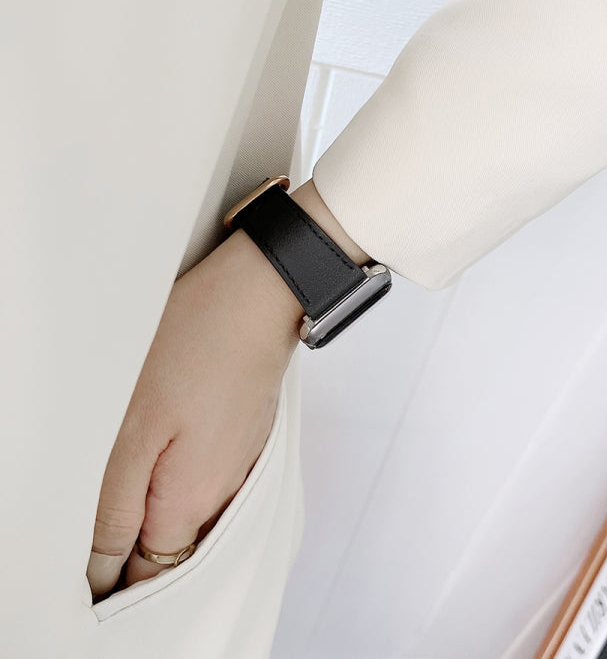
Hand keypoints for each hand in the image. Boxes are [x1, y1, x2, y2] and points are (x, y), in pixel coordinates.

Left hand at [86, 180, 367, 597]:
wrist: (260, 295)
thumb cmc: (197, 345)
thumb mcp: (136, 426)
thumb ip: (117, 503)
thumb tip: (103, 562)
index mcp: (193, 499)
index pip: (144, 571)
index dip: (106, 575)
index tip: (81, 557)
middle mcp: (224, 492)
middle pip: (172, 548)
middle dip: (131, 548)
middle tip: (96, 518)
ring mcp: (240, 463)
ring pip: (191, 514)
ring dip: (156, 513)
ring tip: (127, 482)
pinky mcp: (246, 438)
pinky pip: (211, 482)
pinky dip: (182, 482)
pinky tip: (169, 450)